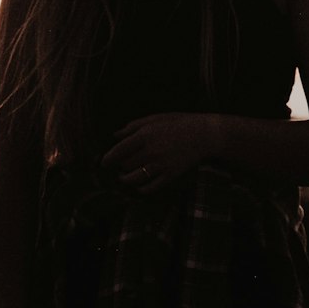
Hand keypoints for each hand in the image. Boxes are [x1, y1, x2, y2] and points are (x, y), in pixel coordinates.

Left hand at [101, 112, 219, 195]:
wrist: (204, 134)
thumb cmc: (179, 123)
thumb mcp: (155, 118)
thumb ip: (133, 126)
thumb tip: (115, 135)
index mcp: (144, 136)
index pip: (118, 151)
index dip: (108, 159)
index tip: (104, 163)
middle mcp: (150, 151)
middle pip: (125, 166)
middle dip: (120, 167)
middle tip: (120, 167)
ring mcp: (160, 165)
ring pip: (134, 179)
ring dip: (126, 180)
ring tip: (125, 178)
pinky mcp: (170, 175)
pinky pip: (150, 187)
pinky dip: (141, 189)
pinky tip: (139, 186)